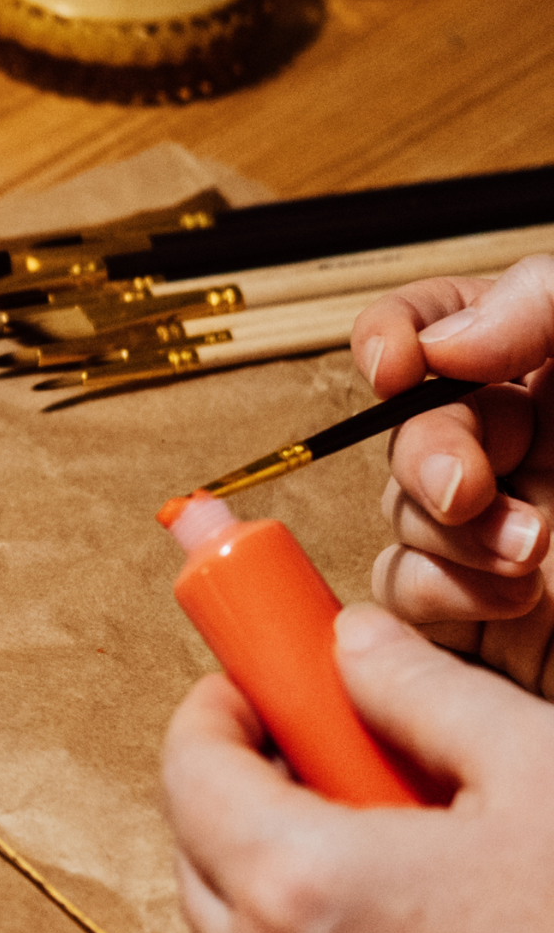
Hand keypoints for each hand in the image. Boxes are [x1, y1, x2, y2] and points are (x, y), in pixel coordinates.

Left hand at [163, 604, 553, 932]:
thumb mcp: (538, 773)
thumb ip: (423, 692)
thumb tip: (351, 642)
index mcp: (295, 883)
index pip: (191, 766)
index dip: (217, 714)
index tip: (257, 690)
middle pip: (199, 850)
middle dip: (242, 793)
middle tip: (324, 761)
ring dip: (273, 884)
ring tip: (383, 859)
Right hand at [351, 257, 553, 693]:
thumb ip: (543, 306)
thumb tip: (442, 343)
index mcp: (551, 378)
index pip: (437, 323)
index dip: (395, 333)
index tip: (394, 363)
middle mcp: (521, 455)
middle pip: (404, 428)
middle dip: (426, 454)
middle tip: (471, 489)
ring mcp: (494, 539)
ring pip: (398, 518)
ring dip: (444, 535)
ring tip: (530, 556)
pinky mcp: (486, 626)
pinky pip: (404, 600)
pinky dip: (438, 596)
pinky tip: (511, 600)